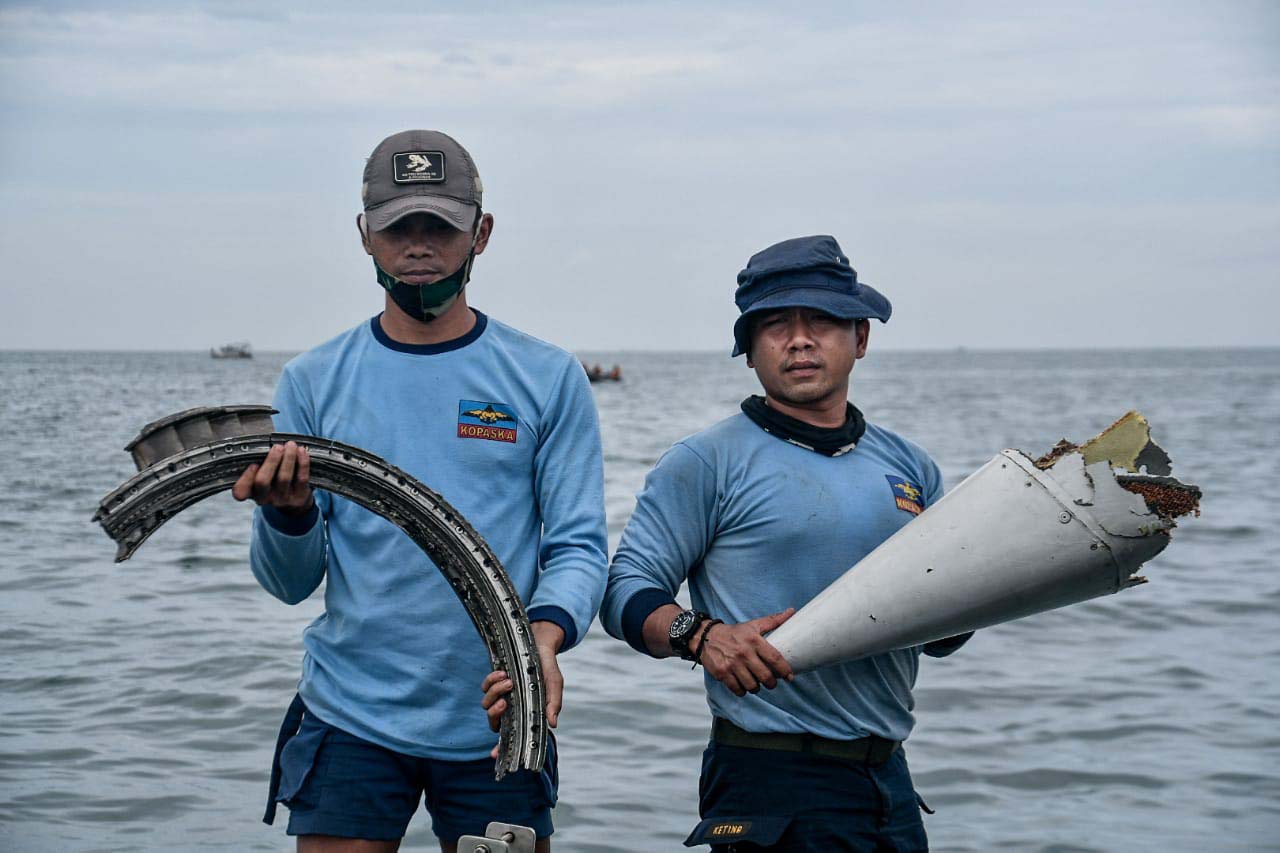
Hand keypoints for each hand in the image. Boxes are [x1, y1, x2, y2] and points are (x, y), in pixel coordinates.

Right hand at [231, 441, 313, 515]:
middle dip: (271, 461)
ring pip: (284, 477)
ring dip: (288, 458)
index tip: (253, 464)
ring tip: (290, 445)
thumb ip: (260, 465)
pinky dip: (302, 462)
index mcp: (252, 493)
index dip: (245, 478)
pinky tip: (301, 451)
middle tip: (277, 447)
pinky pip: (301, 478)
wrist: (296, 504)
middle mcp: (265, 498)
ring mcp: (282, 499)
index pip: (241, 491)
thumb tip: (265, 444)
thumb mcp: (264, 477)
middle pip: (263, 481)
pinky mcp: (299, 497)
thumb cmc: (276, 483)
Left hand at [481, 620, 565, 758]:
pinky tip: (503, 673)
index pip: (512, 735)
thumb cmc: (548, 668)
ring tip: (509, 681)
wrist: (539, 645)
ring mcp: (501, 695)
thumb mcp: (554, 684)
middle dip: (495, 714)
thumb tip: (553, 724)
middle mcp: (512, 707)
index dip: (501, 748)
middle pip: (494, 722)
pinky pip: (485, 687)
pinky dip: (491, 681)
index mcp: (526, 714)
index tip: (494, 755)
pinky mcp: (494, 681)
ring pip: (487, 704)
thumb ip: (553, 703)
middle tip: (504, 703)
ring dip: (496, 693)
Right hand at [692, 609, 795, 696]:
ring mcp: (732, 664)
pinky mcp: (722, 673)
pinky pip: (737, 689)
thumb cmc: (734, 633)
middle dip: (771, 683)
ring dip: (756, 688)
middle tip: (771, 683)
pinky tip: (743, 686)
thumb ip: (773, 621)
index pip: (774, 658)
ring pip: (752, 686)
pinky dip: (743, 691)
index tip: (789, 677)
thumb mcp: (753, 625)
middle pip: (765, 676)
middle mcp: (744, 653)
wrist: (706, 637)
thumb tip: (792, 611)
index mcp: (754, 640)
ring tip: (756, 683)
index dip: (785, 670)